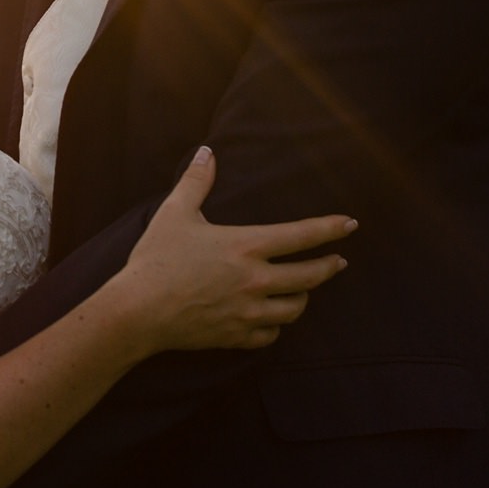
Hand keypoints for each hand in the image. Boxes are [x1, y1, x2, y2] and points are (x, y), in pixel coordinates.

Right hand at [121, 147, 354, 353]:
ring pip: (294, 309)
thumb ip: (196, 182)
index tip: (351, 224)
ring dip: (303, 297)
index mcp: (245, 246)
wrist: (137, 311)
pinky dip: (275, 326)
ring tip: (303, 290)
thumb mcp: (174, 213)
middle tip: (338, 262)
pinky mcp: (236, 336)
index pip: (301, 235)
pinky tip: (272, 319)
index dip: (330, 228)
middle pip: (310, 277)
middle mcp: (255, 280)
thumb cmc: (155, 259)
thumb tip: (206, 151)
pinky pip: (270, 335)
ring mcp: (248, 312)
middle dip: (329, 267)